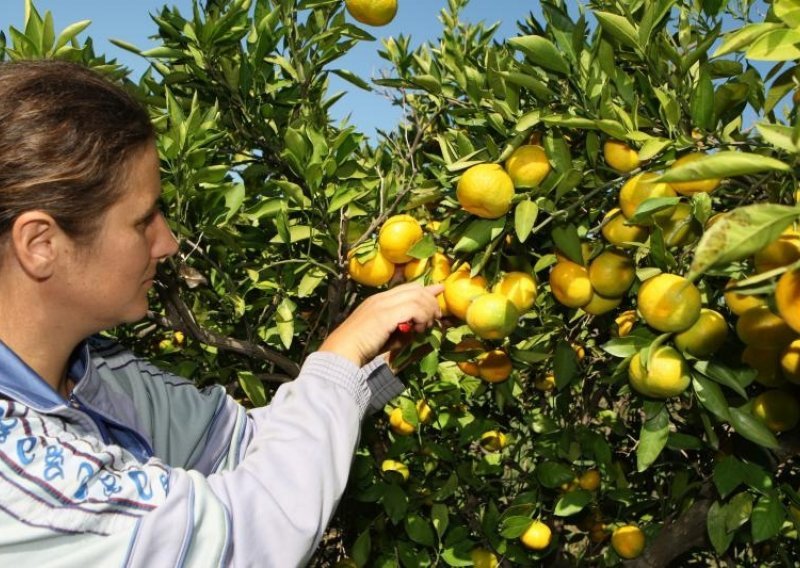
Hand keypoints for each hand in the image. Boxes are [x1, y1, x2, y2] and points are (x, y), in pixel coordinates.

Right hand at [319, 282, 443, 366]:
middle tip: (436, 317)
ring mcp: (383, 304)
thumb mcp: (385, 336)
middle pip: (415, 288)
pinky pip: (414, 308)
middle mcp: (381, 298)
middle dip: (431, 301)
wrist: (342, 352)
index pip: (407, 287)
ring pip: (418, 297)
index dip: (425, 288)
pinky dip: (422, 318)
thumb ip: (401, 330)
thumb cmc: (360, 348)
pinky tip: (419, 329)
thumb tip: (418, 328)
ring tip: (427, 326)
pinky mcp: (386, 314)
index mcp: (378, 300)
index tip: (439, 289)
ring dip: (428, 311)